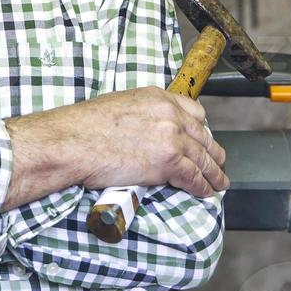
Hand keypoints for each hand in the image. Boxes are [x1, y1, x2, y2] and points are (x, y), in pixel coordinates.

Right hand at [4, 88, 227, 207]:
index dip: (202, 130)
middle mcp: (170, 114)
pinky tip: (206, 192)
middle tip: (218, 163)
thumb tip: (146, 134)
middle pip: (204, 136)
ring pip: (204, 159)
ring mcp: (172, 137)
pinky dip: (203, 187)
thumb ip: (142, 116)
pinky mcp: (169, 161)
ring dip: (214, 174)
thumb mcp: (118, 107)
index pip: (195, 112)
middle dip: (214, 153)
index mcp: (157, 98)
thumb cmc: (83, 128)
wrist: (72, 142)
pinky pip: (194, 177)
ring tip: (219, 183)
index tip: (203, 139)